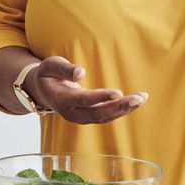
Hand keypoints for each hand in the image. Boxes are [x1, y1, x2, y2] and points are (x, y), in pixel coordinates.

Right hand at [26, 56, 147, 123]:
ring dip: (124, 109)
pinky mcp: (88, 117)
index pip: (84, 100)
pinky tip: (135, 102)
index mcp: (61, 100)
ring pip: (105, 117)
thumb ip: (64, 69)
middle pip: (98, 114)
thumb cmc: (48, 74)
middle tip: (138, 98)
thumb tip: (81, 72)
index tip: (118, 92)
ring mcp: (80, 118)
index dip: (101, 97)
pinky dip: (121, 110)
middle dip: (119, 107)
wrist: (42, 90)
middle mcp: (72, 113)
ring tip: (142, 98)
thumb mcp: (50, 66)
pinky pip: (107, 116)